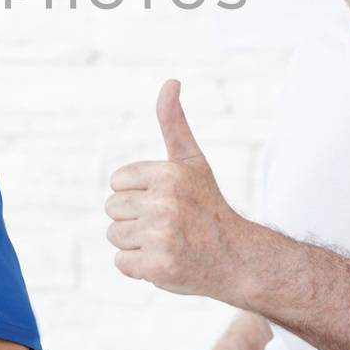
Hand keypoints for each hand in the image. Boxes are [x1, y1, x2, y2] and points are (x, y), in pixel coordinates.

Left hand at [106, 79, 251, 298]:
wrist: (237, 258)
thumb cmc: (208, 206)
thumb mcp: (192, 161)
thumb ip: (173, 122)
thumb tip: (170, 81)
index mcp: (168, 174)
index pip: (116, 182)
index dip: (136, 194)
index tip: (164, 201)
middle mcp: (165, 203)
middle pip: (112, 209)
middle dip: (134, 219)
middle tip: (167, 225)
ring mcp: (161, 236)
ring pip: (115, 236)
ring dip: (136, 244)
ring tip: (166, 242)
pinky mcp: (158, 267)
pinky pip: (122, 263)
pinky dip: (139, 268)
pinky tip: (165, 262)